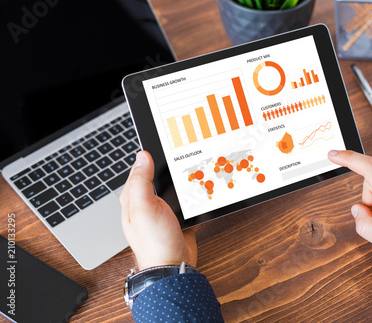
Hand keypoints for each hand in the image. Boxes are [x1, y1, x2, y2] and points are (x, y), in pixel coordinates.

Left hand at [120, 151, 196, 270]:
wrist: (173, 266)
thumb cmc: (154, 242)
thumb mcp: (143, 207)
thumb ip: (141, 181)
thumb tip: (142, 157)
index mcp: (133, 199)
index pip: (138, 170)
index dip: (148, 158)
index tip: (161, 145)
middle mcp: (146, 204)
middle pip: (157, 178)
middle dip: (167, 168)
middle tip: (179, 156)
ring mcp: (162, 211)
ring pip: (172, 188)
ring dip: (181, 181)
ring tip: (191, 169)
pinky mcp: (177, 217)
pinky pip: (185, 201)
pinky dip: (192, 195)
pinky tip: (199, 190)